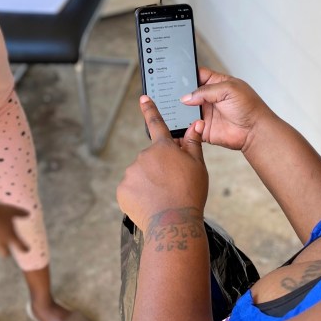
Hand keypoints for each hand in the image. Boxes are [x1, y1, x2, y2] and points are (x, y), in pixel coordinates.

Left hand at [117, 95, 207, 231]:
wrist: (173, 222)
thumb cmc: (190, 193)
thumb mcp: (198, 166)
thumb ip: (193, 143)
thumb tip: (196, 124)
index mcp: (163, 148)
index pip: (156, 123)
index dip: (150, 109)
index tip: (143, 98)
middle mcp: (144, 156)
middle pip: (151, 159)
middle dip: (159, 168)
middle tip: (172, 185)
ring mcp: (131, 172)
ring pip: (140, 175)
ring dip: (149, 183)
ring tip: (163, 197)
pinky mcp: (123, 189)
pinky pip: (131, 189)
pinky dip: (140, 196)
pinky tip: (151, 204)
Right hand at [179, 66, 274, 151]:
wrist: (254, 131)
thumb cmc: (249, 107)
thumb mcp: (229, 89)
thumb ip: (206, 91)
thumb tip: (186, 97)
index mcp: (216, 83)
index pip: (196, 75)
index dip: (186, 75)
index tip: (174, 76)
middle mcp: (209, 97)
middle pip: (188, 92)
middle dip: (179, 93)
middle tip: (169, 93)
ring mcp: (205, 113)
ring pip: (185, 109)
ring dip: (179, 110)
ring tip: (171, 107)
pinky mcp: (203, 128)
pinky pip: (188, 126)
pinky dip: (183, 124)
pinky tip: (179, 122)